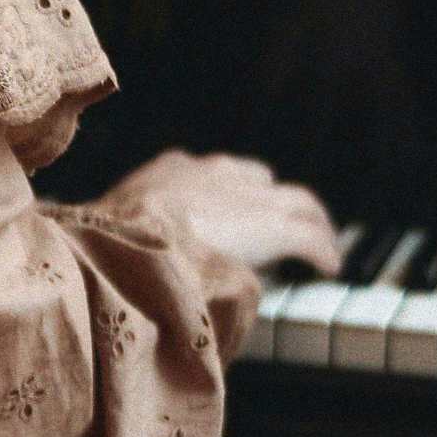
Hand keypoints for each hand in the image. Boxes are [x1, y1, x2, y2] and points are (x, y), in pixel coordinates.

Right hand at [96, 149, 341, 275]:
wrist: (128, 241)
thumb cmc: (107, 241)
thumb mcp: (109, 228)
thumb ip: (123, 236)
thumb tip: (115, 264)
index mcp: (173, 171)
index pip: (212, 174)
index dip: (228, 194)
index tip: (232, 212)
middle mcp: (216, 174)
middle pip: (260, 181)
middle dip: (273, 202)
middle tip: (283, 224)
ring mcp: (248, 198)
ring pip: (296, 202)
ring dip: (309, 224)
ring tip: (322, 243)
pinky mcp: (274, 227)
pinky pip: (309, 237)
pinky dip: (322, 250)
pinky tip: (330, 265)